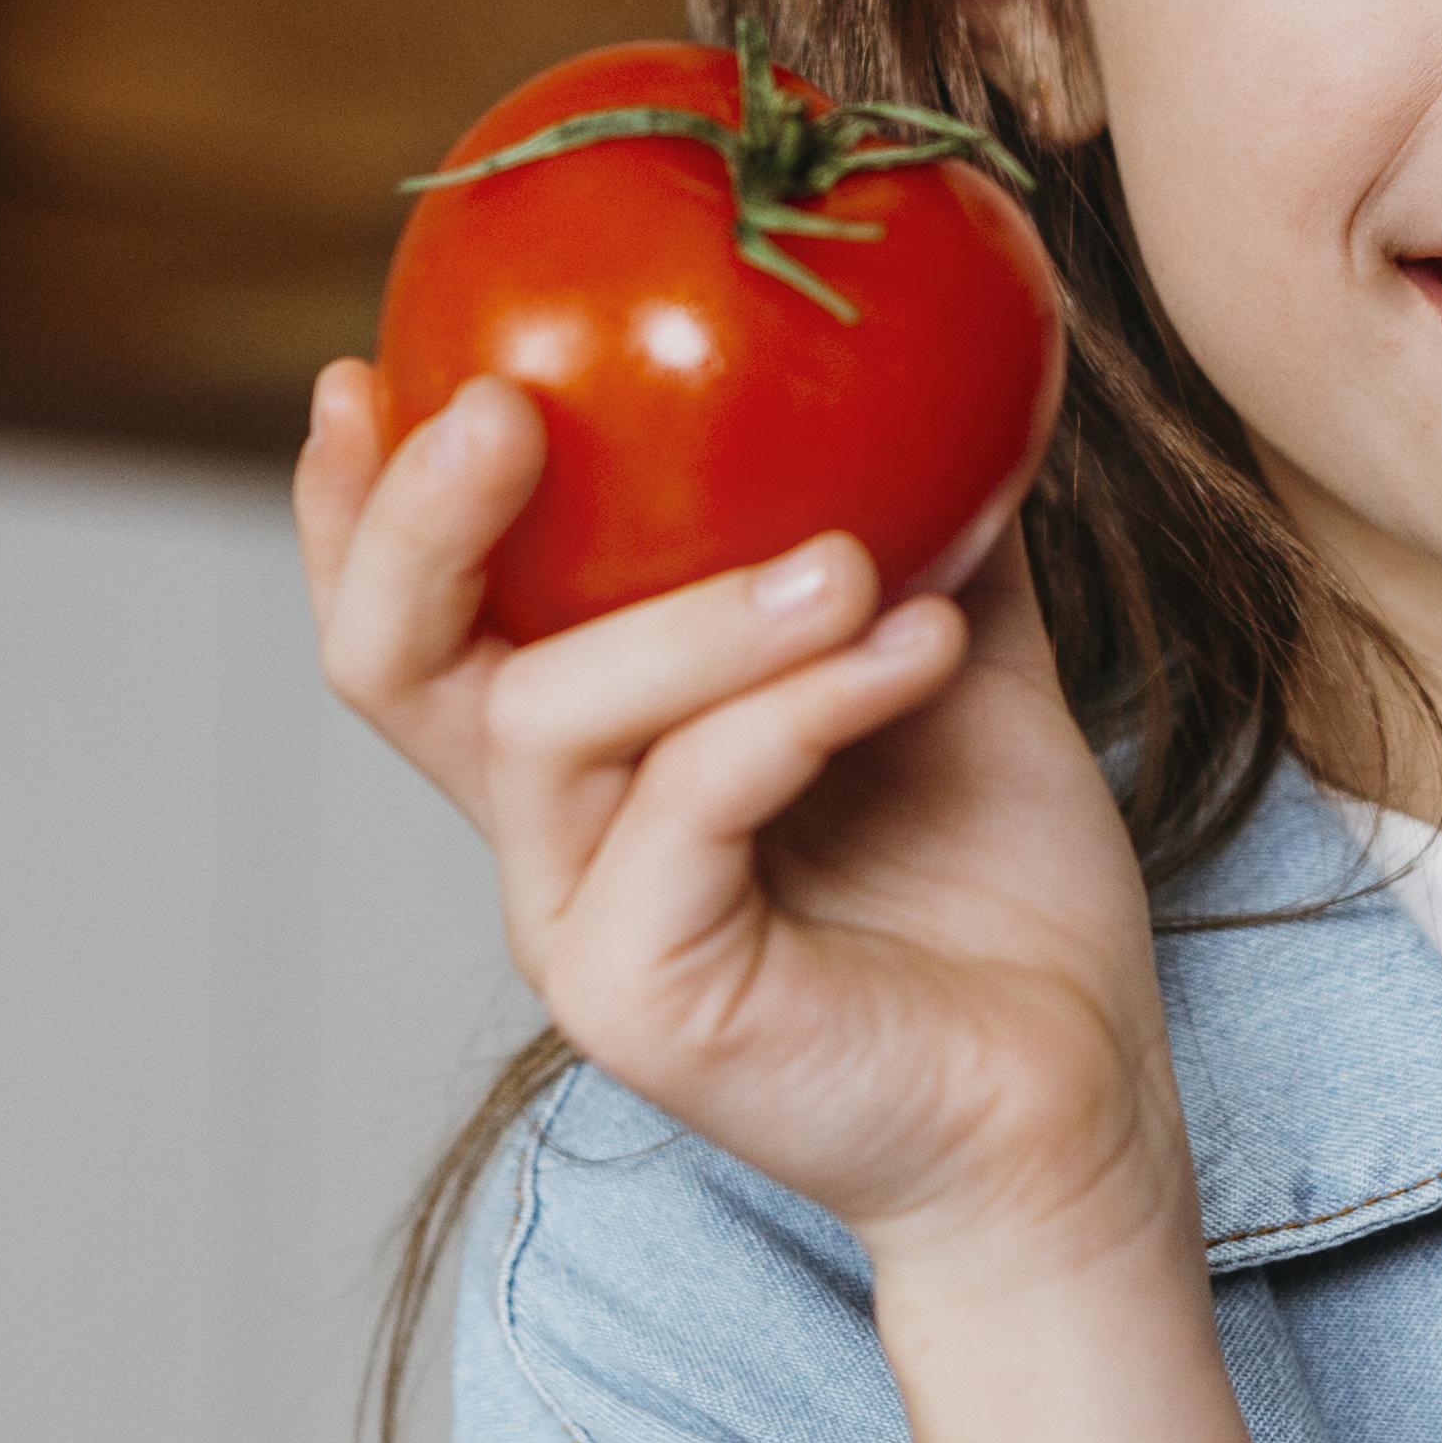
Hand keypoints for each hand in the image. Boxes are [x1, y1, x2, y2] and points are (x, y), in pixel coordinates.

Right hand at [297, 360, 1178, 1284]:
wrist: (1076, 1096)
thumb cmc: (1001, 891)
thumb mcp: (948, 656)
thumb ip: (912, 519)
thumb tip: (931, 346)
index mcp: (586, 754)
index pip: (423, 616)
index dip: (365, 499)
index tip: (371, 359)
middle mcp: (548, 836)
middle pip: (390, 663)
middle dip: (415, 519)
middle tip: (506, 409)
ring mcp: (579, 927)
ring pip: (548, 719)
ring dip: (698, 613)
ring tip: (850, 558)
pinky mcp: (643, 1001)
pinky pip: (689, 805)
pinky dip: (801, 705)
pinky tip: (918, 644)